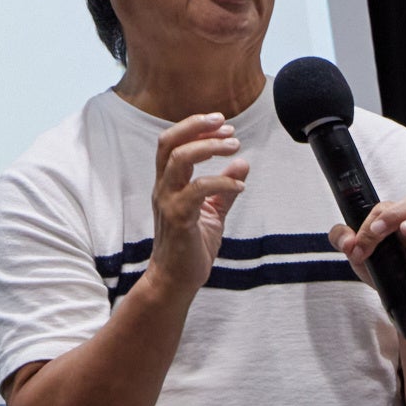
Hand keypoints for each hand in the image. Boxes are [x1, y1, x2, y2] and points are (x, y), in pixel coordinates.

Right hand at [147, 113, 248, 294]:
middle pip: (168, 142)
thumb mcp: (212, 213)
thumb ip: (224, 189)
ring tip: (234, 146)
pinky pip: (197, 190)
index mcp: (167, 183)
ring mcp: (168, 201)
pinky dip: (221, 182)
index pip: (172, 142)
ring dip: (208, 147)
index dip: (195, 127)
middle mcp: (163, 187)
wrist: (175, 280)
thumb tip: (242, 163)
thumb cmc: (190, 247)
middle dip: (196, 127)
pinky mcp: (179, 218)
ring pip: (179, 159)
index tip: (223, 125)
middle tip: (226, 125)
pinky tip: (240, 186)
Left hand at [330, 195, 405, 316]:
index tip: (358, 246)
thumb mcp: (358, 254)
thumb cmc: (385, 270)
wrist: (402, 302)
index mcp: (397, 219)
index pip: (385, 208)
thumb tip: (346, 241)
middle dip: (395, 213)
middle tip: (378, 230)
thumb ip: (343, 239)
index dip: (368, 225)